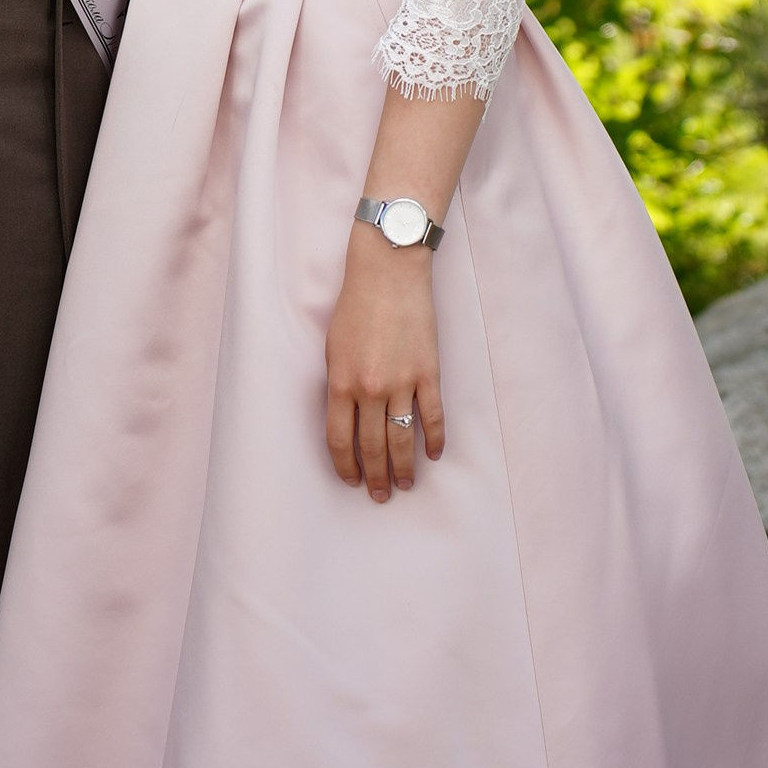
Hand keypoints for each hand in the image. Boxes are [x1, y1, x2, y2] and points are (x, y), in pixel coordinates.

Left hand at [325, 228, 445, 502]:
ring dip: (403, 468)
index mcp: (340, 382)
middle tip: (380, 496)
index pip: (339, 440)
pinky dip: (434, 440)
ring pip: (403, 440)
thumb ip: (338, 384)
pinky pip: (432, 417)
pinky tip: (434, 455)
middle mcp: (370, 389)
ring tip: (405, 485)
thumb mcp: (333, 347)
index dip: (345, 466)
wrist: (388, 271)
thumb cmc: (355, 305)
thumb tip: (346, 420)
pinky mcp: (428, 373)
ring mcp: (402, 382)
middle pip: (372, 447)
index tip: (351, 481)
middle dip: (375, 477)